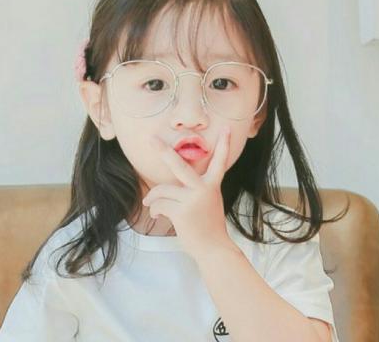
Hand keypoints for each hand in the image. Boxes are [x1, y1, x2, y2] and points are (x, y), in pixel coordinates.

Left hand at [142, 125, 238, 261]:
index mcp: (212, 185)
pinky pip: (159, 204)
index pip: (219, 162)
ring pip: (162, 190)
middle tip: (151, 139)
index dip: (224, 145)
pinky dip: (154, 210)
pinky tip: (157, 216)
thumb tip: (166, 189)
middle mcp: (204, 188)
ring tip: (151, 205)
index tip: (227, 129)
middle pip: (179, 165)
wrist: (213, 249)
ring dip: (153, 198)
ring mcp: (193, 199)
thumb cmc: (208, 225)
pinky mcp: (182, 211)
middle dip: (164, 151)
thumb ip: (194, 189)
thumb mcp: (207, 202)